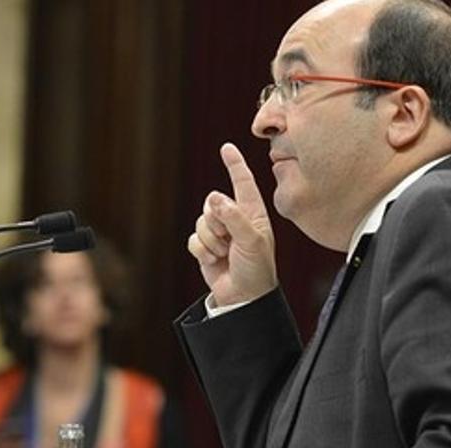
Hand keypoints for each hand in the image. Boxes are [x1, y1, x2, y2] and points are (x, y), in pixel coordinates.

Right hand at [187, 143, 276, 305]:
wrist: (244, 298)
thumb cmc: (257, 270)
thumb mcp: (252, 241)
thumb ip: (233, 217)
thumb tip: (214, 197)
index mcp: (253, 213)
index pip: (243, 183)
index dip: (235, 164)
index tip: (227, 147)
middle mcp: (235, 219)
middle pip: (212, 203)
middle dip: (216, 222)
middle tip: (229, 241)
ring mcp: (220, 233)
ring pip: (201, 221)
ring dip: (211, 240)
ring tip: (224, 254)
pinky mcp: (206, 247)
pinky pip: (193, 239)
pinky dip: (202, 251)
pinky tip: (214, 261)